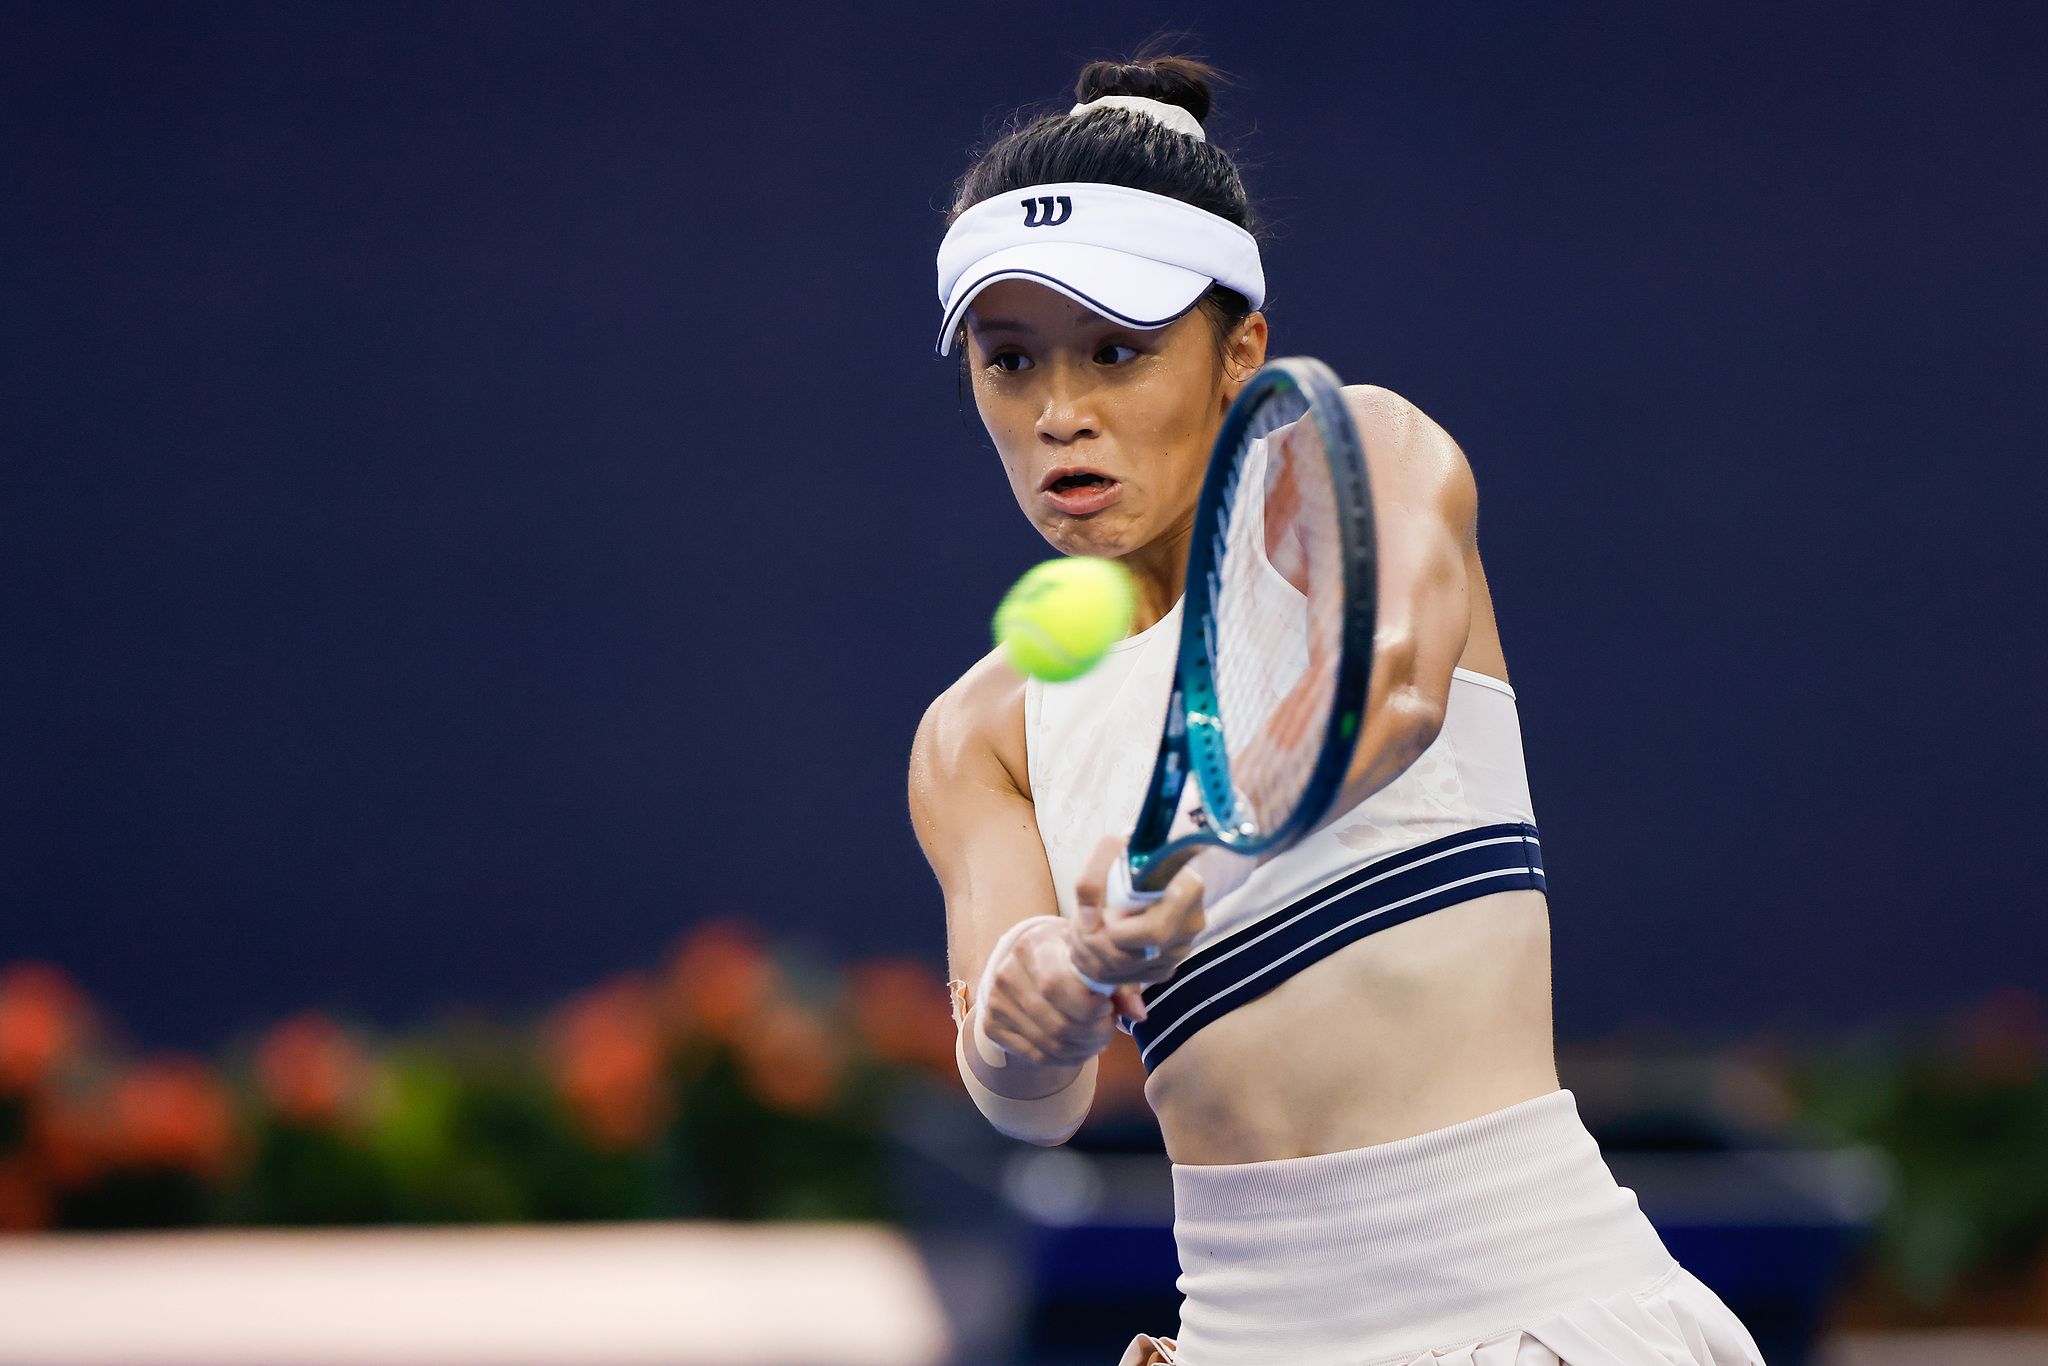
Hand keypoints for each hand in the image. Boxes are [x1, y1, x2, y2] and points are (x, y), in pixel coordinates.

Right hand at [977, 916, 1117, 1068]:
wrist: (1027, 964)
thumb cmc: (1069, 958)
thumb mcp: (1094, 959)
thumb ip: (1120, 984)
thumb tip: (1139, 1014)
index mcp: (1033, 945)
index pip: (1056, 984)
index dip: (1087, 1005)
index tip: (1107, 1007)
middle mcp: (1007, 972)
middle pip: (1056, 1021)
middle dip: (1092, 1033)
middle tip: (1108, 1027)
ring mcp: (995, 1001)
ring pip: (1049, 1043)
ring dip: (1083, 1049)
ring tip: (1098, 1038)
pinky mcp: (991, 1026)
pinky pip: (1037, 1055)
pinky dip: (1066, 1058)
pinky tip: (1079, 1047)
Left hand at [1067, 835, 1204, 1021]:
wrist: (1136, 872)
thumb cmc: (1126, 857)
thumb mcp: (1107, 849)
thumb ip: (1092, 877)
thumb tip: (1091, 922)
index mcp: (1187, 890)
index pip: (1156, 930)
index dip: (1122, 930)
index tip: (1106, 912)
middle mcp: (1190, 924)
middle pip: (1135, 956)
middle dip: (1095, 943)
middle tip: (1081, 924)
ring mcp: (1178, 950)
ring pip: (1123, 970)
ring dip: (1089, 953)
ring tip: (1080, 929)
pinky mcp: (1162, 968)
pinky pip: (1123, 979)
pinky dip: (1096, 965)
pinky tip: (1093, 941)